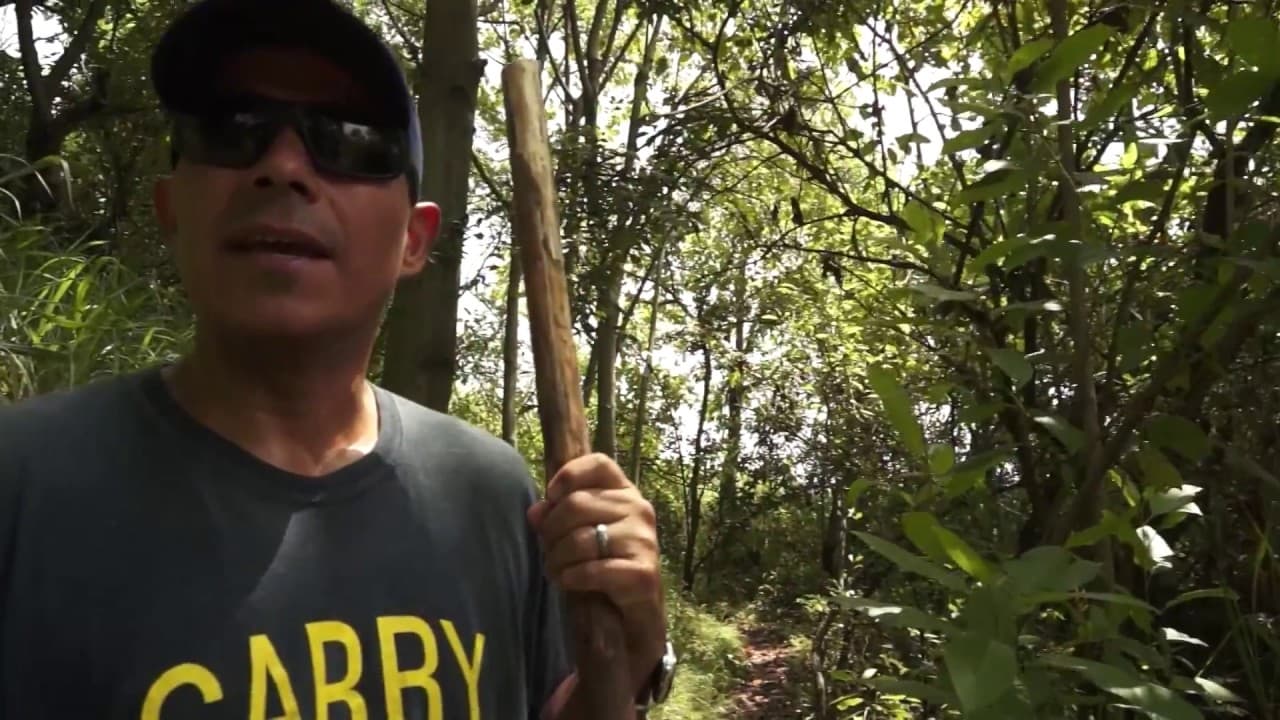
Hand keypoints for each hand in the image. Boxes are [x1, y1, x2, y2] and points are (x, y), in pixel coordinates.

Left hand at [527, 453, 665, 693]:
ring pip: (580, 539)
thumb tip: (535, 512)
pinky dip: (571, 577)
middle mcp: (639, 509)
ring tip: (553, 569)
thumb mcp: (583, 531)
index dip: (568, 476)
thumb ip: (559, 515)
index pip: (598, 464)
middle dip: (551, 530)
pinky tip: (567, 581)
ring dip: (556, 558)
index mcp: (625, 492)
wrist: (637, 607)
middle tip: (546, 549)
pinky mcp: (642, 573)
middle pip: (577, 504)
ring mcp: (643, 540)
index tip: (551, 497)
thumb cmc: (606, 561)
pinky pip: (592, 570)